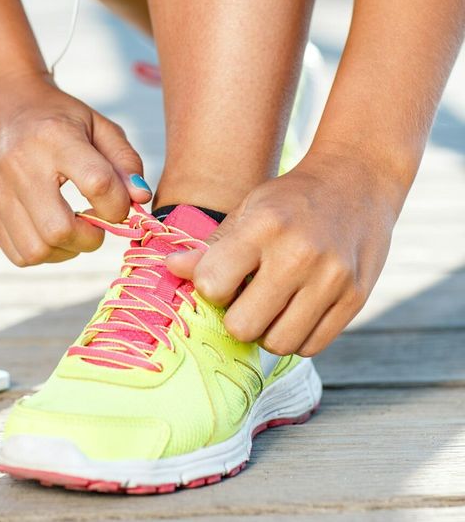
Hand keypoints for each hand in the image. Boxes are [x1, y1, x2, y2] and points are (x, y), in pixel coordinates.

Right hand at [0, 74, 151, 265]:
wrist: (0, 104)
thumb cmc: (58, 118)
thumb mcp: (98, 126)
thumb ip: (126, 161)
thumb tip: (140, 199)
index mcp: (54, 137)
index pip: (98, 184)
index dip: (119, 206)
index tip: (119, 205)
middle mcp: (20, 165)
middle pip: (59, 229)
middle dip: (90, 239)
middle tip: (96, 225)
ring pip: (37, 250)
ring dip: (66, 250)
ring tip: (74, 230)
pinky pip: (19, 255)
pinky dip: (44, 253)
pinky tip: (52, 234)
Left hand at [167, 152, 401, 355]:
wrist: (357, 180)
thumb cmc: (291, 199)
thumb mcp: (248, 210)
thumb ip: (210, 246)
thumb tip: (170, 269)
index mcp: (264, 226)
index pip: (212, 285)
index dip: (210, 287)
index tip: (222, 276)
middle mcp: (300, 254)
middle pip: (243, 326)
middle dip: (236, 318)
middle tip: (245, 300)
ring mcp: (333, 279)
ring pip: (278, 344)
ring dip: (267, 332)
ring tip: (272, 307)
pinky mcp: (357, 299)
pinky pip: (311, 346)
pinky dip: (297, 337)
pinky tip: (296, 311)